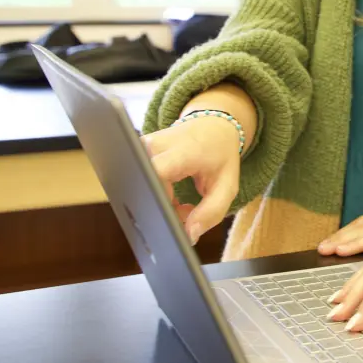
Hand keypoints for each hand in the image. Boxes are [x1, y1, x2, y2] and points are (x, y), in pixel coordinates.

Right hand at [141, 116, 240, 244]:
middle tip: (184, 215)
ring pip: (141, 188)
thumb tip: (188, 236)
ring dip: (160, 204)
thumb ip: (211, 212)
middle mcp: (154, 145)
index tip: (173, 217)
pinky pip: (141, 183)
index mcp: (182, 150)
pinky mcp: (135, 153)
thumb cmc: (220, 155)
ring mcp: (141, 147)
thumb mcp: (227, 185)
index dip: (160, 199)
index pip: (156, 173)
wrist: (212, 127)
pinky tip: (172, 197)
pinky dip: (156, 196)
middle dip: (162, 210)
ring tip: (181, 204)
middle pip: (145, 186)